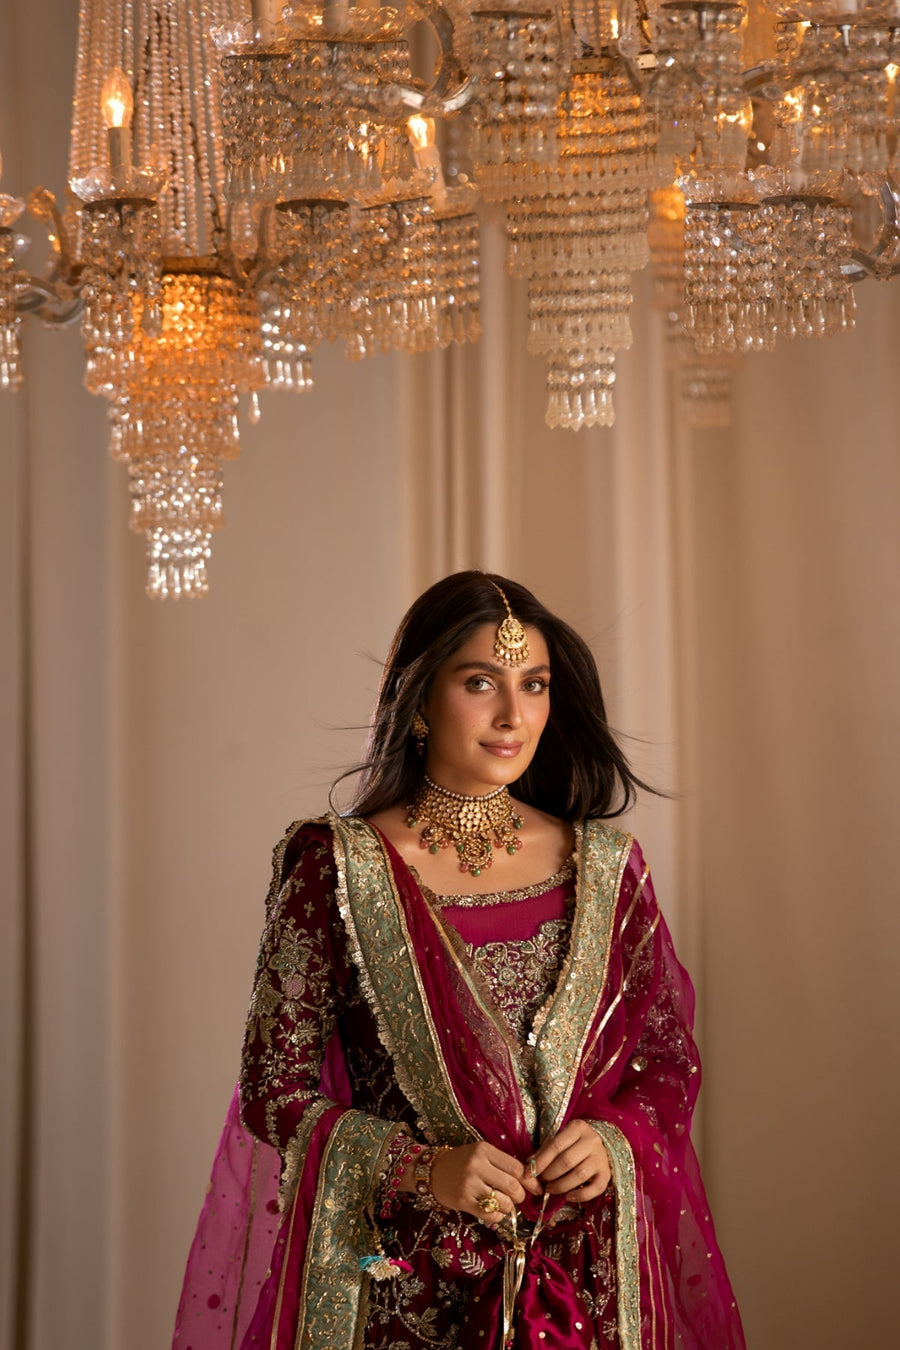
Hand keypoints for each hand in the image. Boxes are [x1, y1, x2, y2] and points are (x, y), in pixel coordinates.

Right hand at [426, 1142, 541, 1224]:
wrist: (432, 1171)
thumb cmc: (462, 1162)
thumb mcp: (481, 1154)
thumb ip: (502, 1163)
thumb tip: (531, 1181)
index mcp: (484, 1150)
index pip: (516, 1167)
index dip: (529, 1180)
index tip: (534, 1187)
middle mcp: (476, 1165)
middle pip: (512, 1185)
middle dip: (520, 1196)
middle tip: (517, 1197)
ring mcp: (469, 1184)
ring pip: (503, 1202)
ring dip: (509, 1207)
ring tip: (504, 1204)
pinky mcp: (463, 1201)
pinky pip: (490, 1215)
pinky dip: (498, 1217)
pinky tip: (494, 1212)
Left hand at [530, 1120, 610, 1201]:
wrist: (599, 1147)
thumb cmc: (573, 1144)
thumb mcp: (559, 1140)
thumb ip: (545, 1151)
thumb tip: (529, 1166)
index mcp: (578, 1127)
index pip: (556, 1145)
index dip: (541, 1162)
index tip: (529, 1174)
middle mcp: (592, 1140)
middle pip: (567, 1160)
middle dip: (550, 1174)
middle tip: (541, 1182)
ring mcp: (601, 1157)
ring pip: (579, 1174)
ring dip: (561, 1185)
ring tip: (550, 1189)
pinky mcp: (607, 1173)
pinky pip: (595, 1188)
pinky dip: (581, 1195)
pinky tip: (568, 1196)